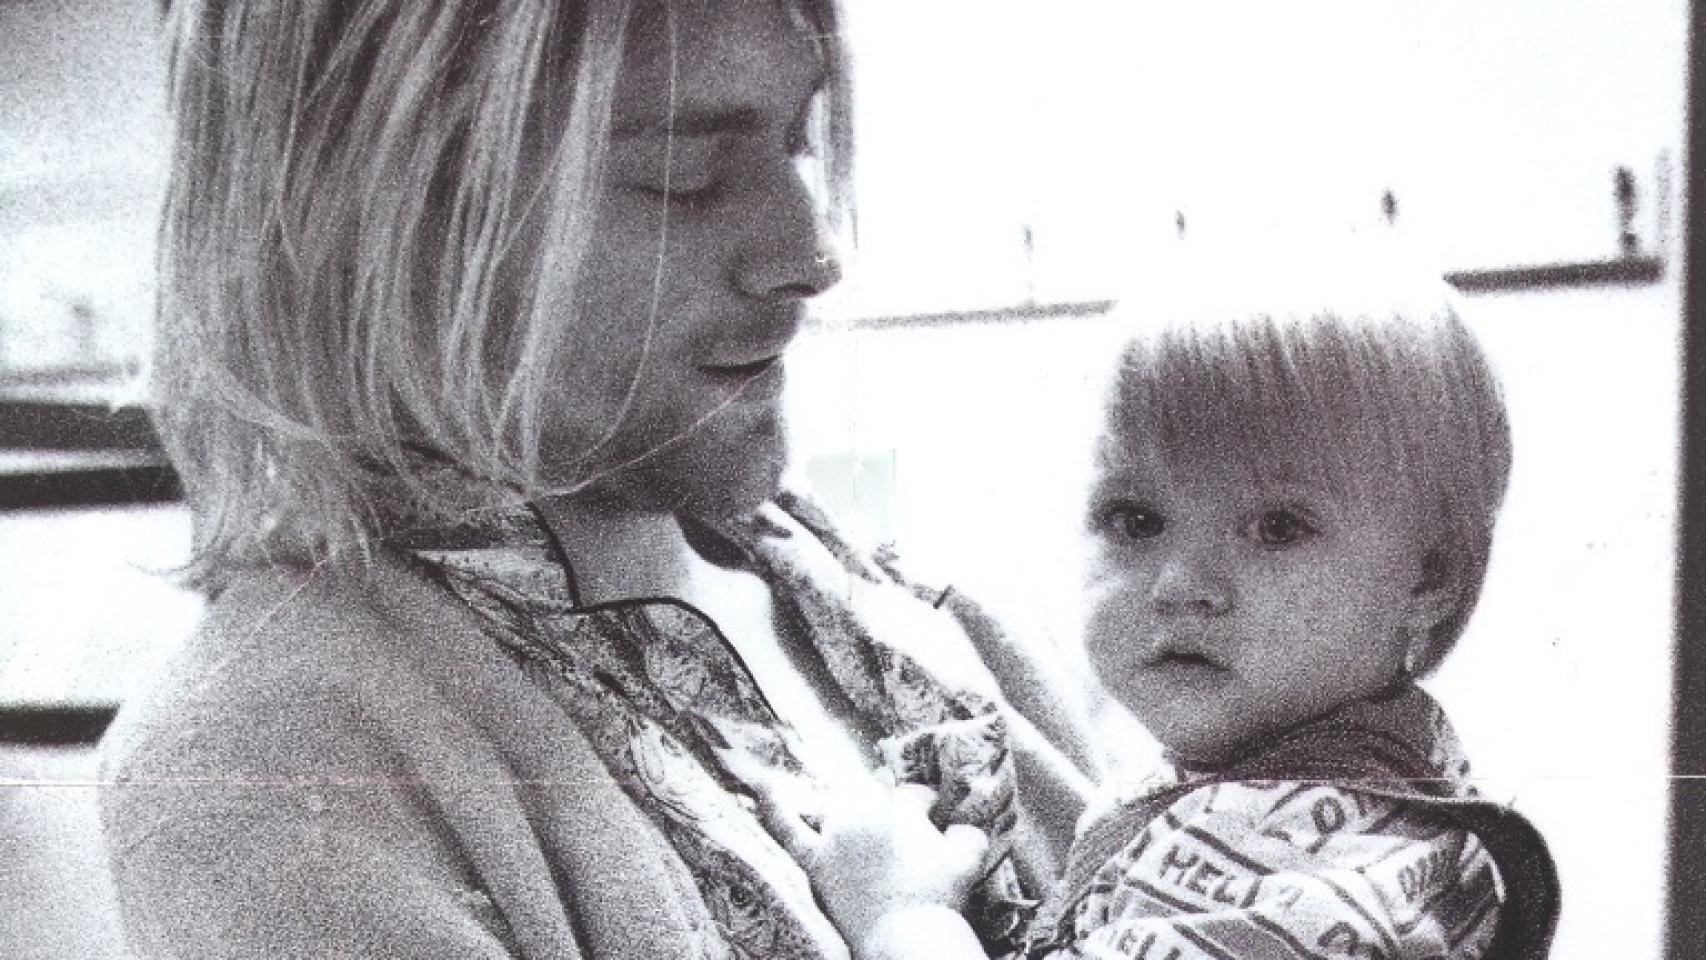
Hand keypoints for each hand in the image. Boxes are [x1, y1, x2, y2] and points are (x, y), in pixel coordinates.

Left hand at [769, 780, 989, 947]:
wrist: (905, 935)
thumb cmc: (939, 896)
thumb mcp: (968, 859)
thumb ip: (968, 833)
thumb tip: (964, 826)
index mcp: (901, 806)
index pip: (913, 795)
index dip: (926, 808)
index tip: (932, 821)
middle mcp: (865, 812)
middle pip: (873, 798)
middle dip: (886, 808)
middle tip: (896, 834)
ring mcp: (836, 835)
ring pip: (834, 808)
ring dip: (842, 806)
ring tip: (851, 818)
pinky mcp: (816, 862)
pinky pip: (788, 829)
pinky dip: (773, 806)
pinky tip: (762, 788)